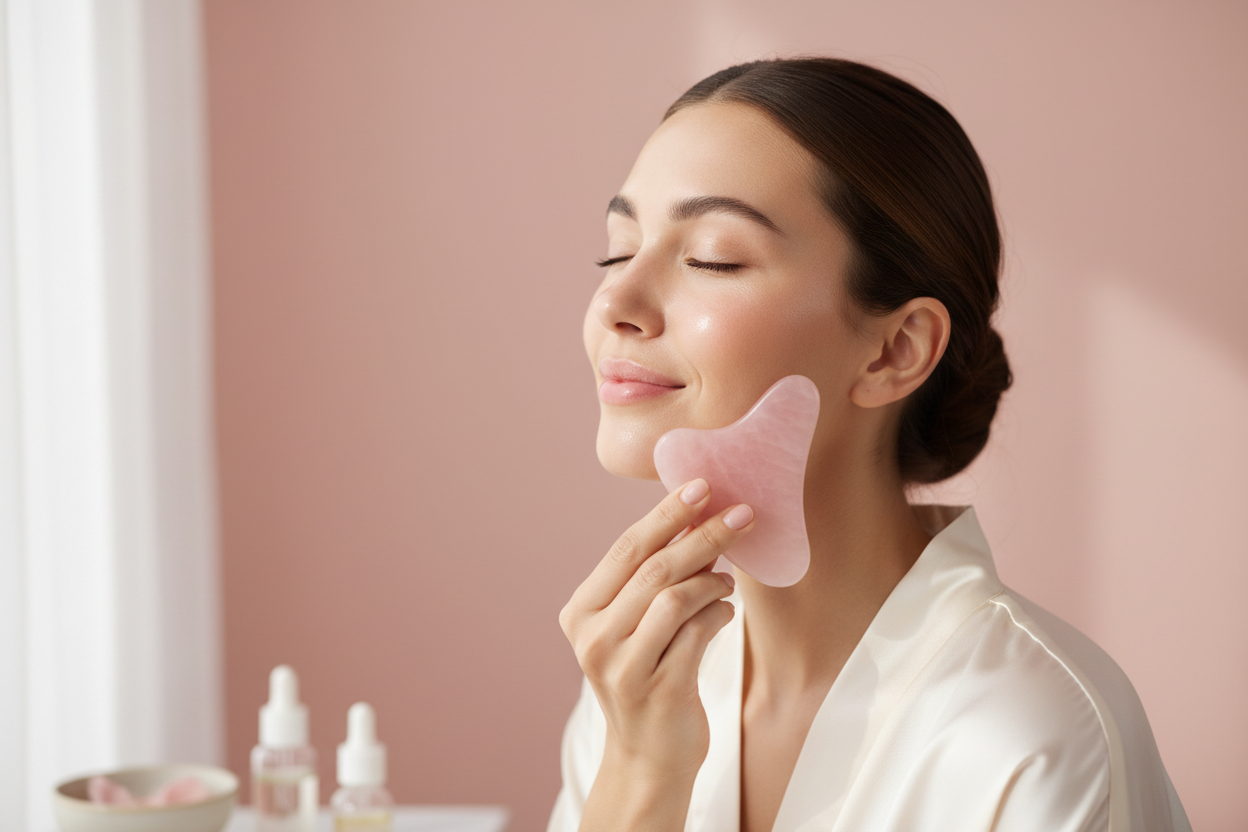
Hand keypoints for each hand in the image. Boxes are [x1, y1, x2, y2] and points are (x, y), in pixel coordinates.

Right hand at [559, 479, 752, 784]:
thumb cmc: (647, 677)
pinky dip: (718, 614)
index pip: (626, 550)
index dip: (666, 514)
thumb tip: (695, 518)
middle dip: (702, 535)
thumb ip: (651, 580)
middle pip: (653, 569)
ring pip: (675, 598)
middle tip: (741, 513)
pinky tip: (725, 612)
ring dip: (712, 579)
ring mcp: (622, 666)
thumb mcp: (635, 626)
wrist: (648, 757)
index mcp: (580, 612)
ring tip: (728, 578)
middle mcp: (593, 638)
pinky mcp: (657, 689)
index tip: (702, 485)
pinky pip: (697, 633)